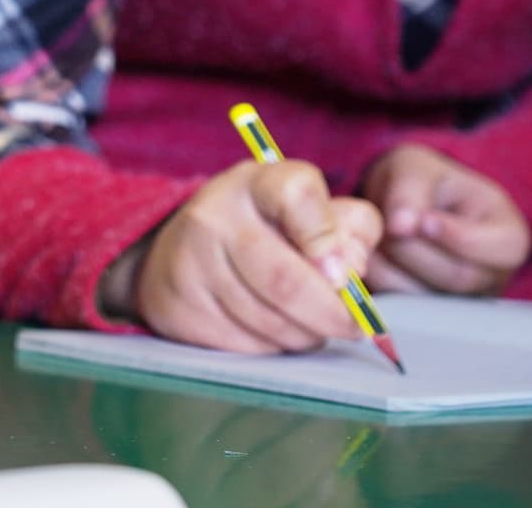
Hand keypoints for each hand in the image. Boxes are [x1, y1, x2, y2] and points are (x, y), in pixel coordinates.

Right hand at [109, 159, 381, 353]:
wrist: (184, 252)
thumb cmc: (268, 230)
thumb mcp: (310, 211)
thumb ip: (349, 229)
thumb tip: (350, 273)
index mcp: (256, 183)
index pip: (297, 194)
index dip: (328, 236)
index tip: (345, 271)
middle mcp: (215, 216)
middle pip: (285, 280)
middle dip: (331, 313)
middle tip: (352, 325)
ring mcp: (190, 261)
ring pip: (269, 321)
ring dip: (305, 334)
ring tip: (311, 325)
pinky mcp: (179, 307)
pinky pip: (245, 345)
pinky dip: (273, 348)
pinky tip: (274, 332)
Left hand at [360, 145, 530, 295]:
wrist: (403, 204)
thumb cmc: (423, 183)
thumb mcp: (418, 168)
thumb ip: (410, 191)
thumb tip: (399, 226)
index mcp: (508, 237)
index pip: (498, 249)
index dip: (455, 236)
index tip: (424, 218)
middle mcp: (491, 277)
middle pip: (457, 277)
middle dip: (412, 247)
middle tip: (388, 219)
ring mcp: (461, 301)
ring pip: (424, 296)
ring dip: (389, 261)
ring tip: (379, 231)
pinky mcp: (428, 315)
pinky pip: (398, 305)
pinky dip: (377, 276)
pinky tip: (372, 251)